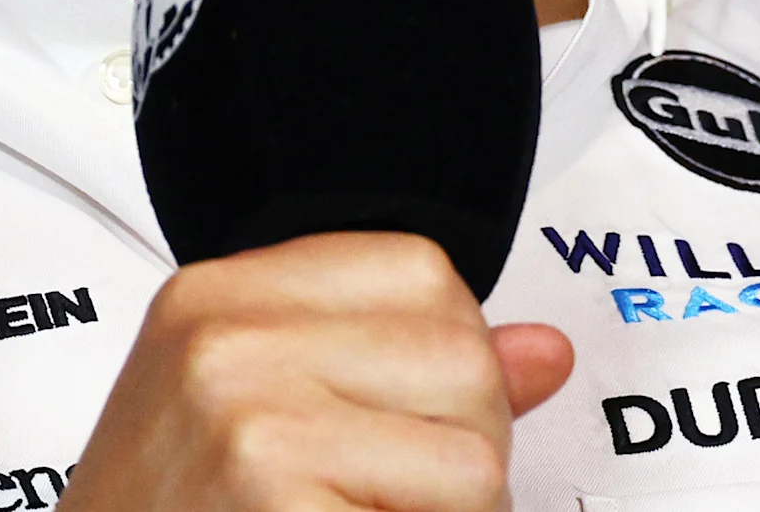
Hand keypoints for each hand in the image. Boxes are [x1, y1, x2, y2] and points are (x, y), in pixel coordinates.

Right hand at [60, 232, 574, 511]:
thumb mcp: (241, 406)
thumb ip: (388, 360)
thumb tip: (543, 351)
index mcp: (217, 296)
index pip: (421, 270)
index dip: (444, 356)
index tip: (402, 414)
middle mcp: (228, 346)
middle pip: (465, 362)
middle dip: (460, 448)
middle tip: (380, 494)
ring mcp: (255, 427)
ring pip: (476, 462)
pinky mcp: (282, 506)